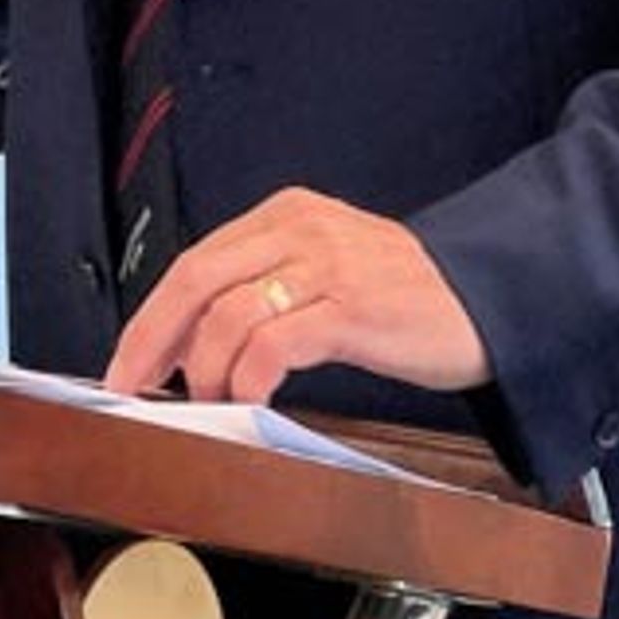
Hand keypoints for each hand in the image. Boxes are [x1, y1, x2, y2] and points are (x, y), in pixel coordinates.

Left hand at [103, 187, 489, 403]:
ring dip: (205, 370)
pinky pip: (274, 344)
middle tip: (132, 387)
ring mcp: (325, 266)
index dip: (152, 316)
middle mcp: (299, 229)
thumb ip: (271, 288)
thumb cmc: (406, 294)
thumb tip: (198, 346)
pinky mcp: (351, 307)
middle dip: (152, 339)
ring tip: (211, 403)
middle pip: (196, 279)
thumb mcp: (328, 268)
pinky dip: (247, 378)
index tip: (128, 363)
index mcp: (286, 214)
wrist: (490, 293)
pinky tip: (249, 401)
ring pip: (228, 314)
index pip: (195, 261)